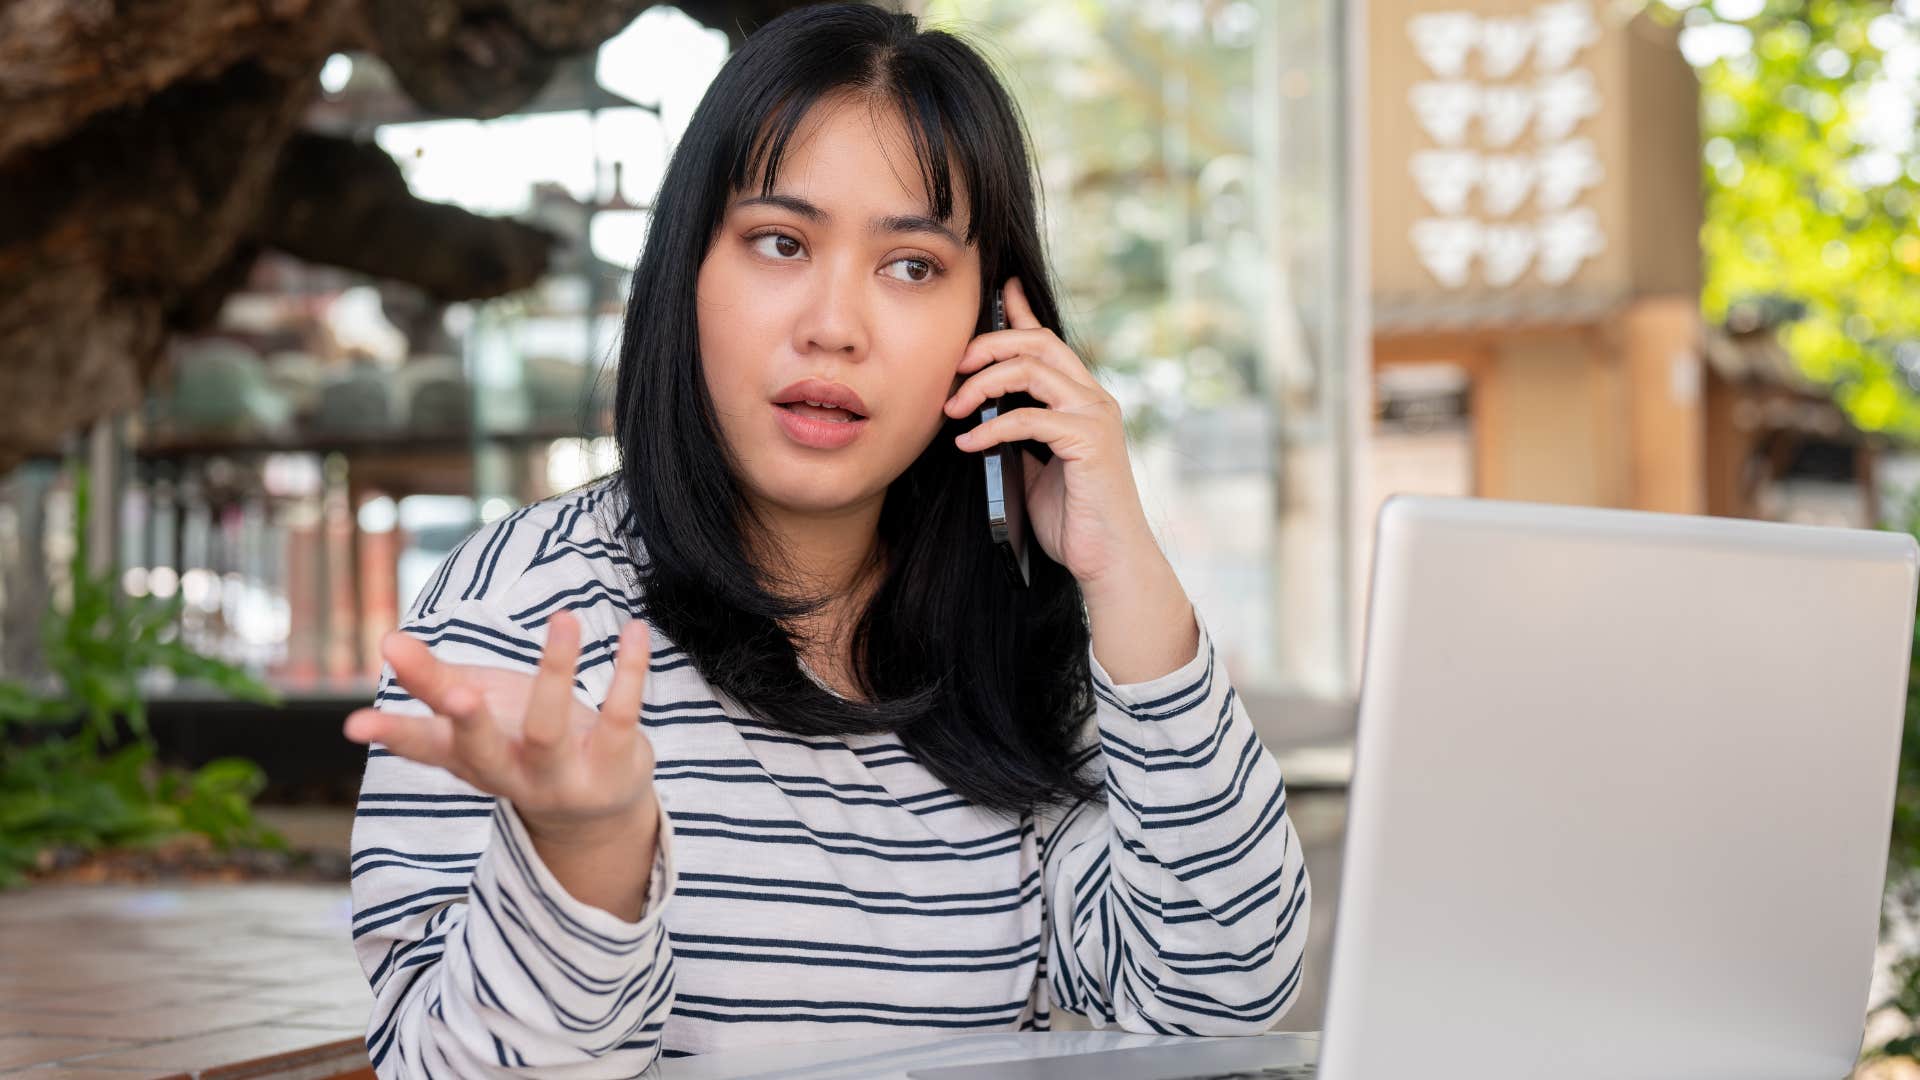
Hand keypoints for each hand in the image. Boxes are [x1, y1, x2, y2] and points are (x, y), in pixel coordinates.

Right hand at [342, 611, 657, 844]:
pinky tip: (634, 631)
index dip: (392, 735)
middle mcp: (510, 774)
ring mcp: (561, 776)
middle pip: (482, 751)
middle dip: (468, 723)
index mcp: (469, 758)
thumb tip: (388, 642)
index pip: (424, 747)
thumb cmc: (521, 742)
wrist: (595, 809)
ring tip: (563, 618)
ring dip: (556, 673)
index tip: (355, 724)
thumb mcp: (478, 712)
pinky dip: (628, 671)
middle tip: (458, 694)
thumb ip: (436, 680)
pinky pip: (620, 717)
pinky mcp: (612, 766)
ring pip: (551, 730)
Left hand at [943, 275, 1158, 591]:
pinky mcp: (1089, 441)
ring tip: (952, 408)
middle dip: (987, 345)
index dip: (1019, 310)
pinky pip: (1029, 417)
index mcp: (1081, 398)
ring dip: (983, 382)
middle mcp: (1093, 398)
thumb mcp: (1034, 466)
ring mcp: (1095, 416)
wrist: (1107, 559)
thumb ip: (1018, 432)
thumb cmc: (1071, 517)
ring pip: (1032, 368)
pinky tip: (967, 443)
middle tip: (951, 370)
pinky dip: (991, 427)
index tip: (992, 292)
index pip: (1048, 339)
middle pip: (1037, 341)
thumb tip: (979, 412)